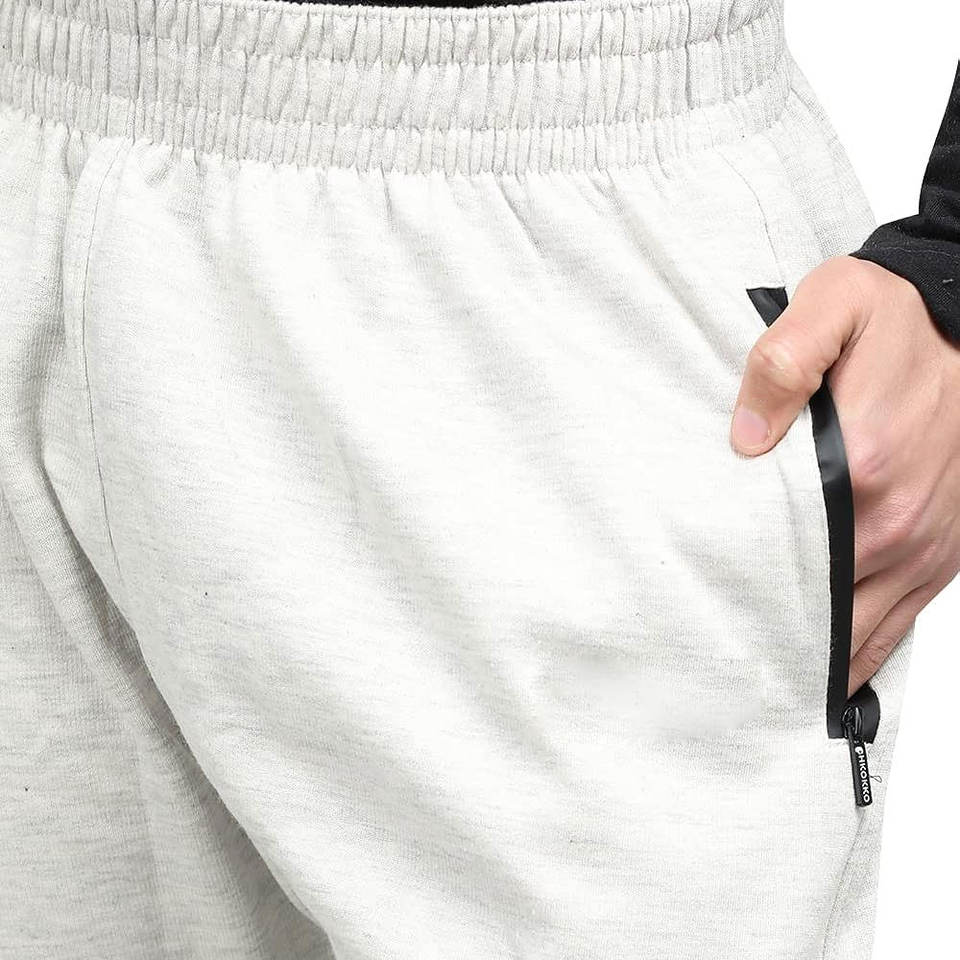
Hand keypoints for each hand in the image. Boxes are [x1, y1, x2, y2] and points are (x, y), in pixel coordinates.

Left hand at [730, 256, 959, 692]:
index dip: (743, 592)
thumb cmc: (896, 317)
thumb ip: (783, 363)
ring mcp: (926, 541)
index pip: (788, 554)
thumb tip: (746, 435)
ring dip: (817, 658)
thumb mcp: (832, 306)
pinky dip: (866, 654)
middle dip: (772, 639)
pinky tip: (829, 674)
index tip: (702, 622)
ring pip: (863, 628)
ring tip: (761, 685)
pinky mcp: (944, 550)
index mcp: (865, 467)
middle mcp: (899, 518)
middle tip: (718, 668)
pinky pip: (904, 621)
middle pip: (823, 604)